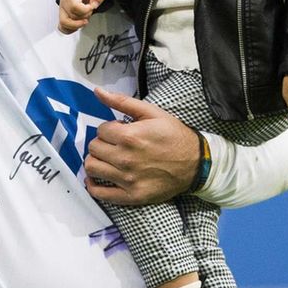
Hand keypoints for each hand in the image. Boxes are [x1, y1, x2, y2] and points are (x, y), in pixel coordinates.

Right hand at [58, 0, 105, 33]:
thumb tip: (94, 5)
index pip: (74, 6)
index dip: (86, 10)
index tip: (91, 7)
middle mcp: (64, 1)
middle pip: (71, 16)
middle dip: (84, 17)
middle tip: (89, 12)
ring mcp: (62, 10)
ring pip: (64, 23)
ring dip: (77, 25)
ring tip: (84, 20)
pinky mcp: (62, 16)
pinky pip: (62, 27)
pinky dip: (70, 29)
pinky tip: (78, 25)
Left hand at [84, 86, 199, 204]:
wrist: (196, 163)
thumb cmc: (173, 135)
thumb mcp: (151, 112)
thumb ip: (122, 101)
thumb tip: (97, 91)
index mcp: (129, 136)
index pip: (100, 130)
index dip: (109, 129)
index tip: (120, 131)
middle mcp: (125, 158)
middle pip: (93, 148)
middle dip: (102, 143)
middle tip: (114, 144)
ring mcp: (127, 179)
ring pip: (92, 168)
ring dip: (96, 160)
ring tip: (107, 158)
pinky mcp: (131, 196)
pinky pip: (100, 193)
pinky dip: (93, 185)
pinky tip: (98, 178)